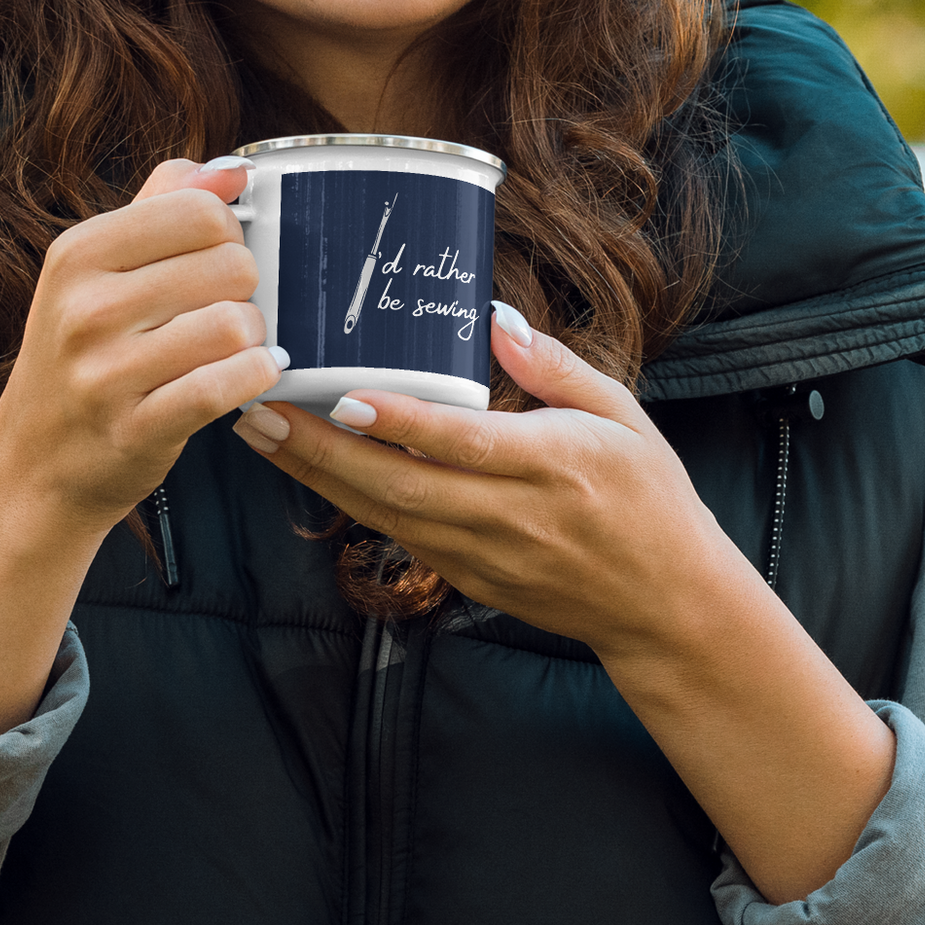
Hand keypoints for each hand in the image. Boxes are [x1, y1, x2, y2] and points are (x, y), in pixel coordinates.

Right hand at [0, 155, 281, 734]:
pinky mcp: (135, 428)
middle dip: (246, 289)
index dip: (228, 234)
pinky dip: (255, 377)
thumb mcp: (97, 272)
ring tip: (236, 348)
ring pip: (235, 323)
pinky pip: (227, 385)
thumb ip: (161, 207)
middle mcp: (85, 307)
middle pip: (230, 263)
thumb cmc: (81, 357)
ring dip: (254, 338)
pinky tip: (251, 376)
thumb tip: (232, 170)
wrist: (34, 468)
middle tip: (225, 311)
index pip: (200, 210)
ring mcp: (106, 372)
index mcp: (77, 253)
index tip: (214, 260)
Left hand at [233, 306, 896, 902]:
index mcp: (553, 466)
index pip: (462, 444)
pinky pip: (396, 535)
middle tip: (259, 408)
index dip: (400, 421)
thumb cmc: (650, 499)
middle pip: (398, 485)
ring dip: (316, 474)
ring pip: (382, 515)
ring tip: (261, 430)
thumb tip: (492, 317)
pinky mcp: (465, 578)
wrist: (665, 608)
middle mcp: (509, 516)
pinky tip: (308, 465)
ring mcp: (481, 556)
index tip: (344, 392)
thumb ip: (556, 367)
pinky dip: (348, 500)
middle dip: (320, 449)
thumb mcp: (624, 417)